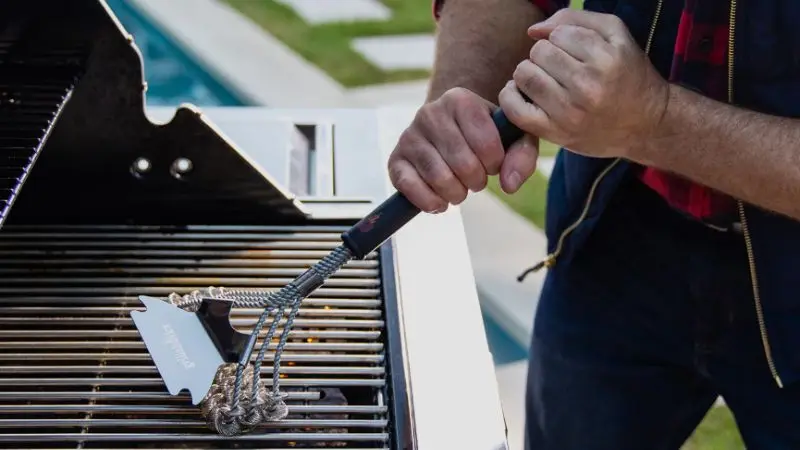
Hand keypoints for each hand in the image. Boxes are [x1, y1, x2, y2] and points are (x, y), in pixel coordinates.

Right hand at [388, 87, 539, 212]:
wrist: (448, 129)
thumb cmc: (485, 134)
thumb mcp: (512, 137)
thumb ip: (522, 156)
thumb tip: (508, 185)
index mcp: (460, 100)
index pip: (486, 144)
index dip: (495, 163)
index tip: (493, 162)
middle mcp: (430, 113)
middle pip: (463, 164)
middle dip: (477, 181)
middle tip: (476, 178)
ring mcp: (409, 136)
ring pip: (439, 178)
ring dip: (456, 194)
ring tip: (459, 188)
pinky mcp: (395, 159)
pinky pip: (410, 187)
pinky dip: (430, 202)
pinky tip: (440, 202)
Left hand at [498, 9, 669, 158]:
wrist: (646, 125)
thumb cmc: (628, 75)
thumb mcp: (615, 36)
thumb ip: (575, 20)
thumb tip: (533, 30)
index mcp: (606, 60)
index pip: (558, 34)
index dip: (562, 39)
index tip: (575, 53)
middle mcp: (588, 87)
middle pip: (539, 52)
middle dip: (545, 55)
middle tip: (559, 68)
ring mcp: (569, 113)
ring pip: (524, 75)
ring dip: (529, 73)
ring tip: (545, 80)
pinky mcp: (555, 133)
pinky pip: (514, 108)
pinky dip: (510, 96)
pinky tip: (524, 93)